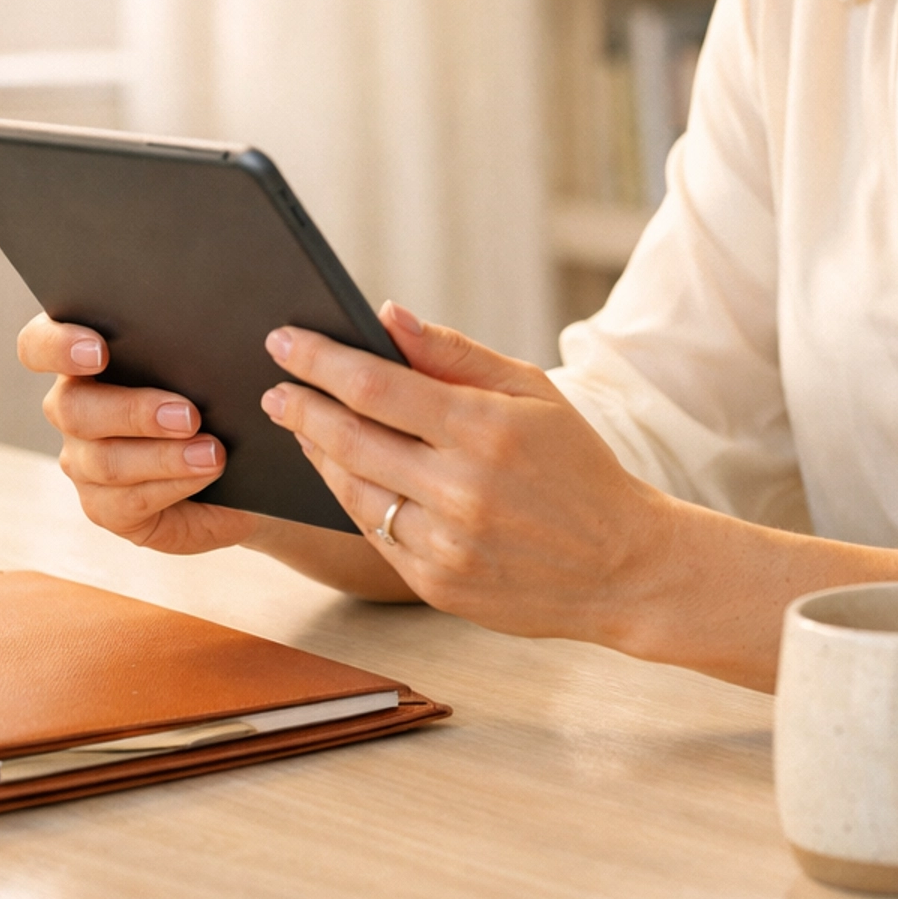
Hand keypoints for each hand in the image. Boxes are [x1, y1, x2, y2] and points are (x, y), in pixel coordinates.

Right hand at [18, 315, 256, 555]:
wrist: (244, 461)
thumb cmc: (221, 395)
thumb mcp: (213, 365)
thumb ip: (198, 347)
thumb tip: (217, 346)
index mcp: (84, 358)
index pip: (39, 345)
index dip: (57, 346)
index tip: (99, 352)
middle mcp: (74, 408)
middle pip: (72, 408)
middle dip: (133, 411)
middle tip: (189, 415)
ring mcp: (83, 461)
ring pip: (104, 460)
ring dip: (164, 456)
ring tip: (212, 452)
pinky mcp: (105, 507)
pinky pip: (127, 501)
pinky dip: (172, 485)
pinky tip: (206, 473)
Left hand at [263, 304, 897, 683]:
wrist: (623, 566)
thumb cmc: (577, 465)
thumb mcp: (532, 392)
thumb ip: (454, 352)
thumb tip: (387, 315)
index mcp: (485, 430)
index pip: (376, 385)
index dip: (320, 360)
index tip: (283, 339)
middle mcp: (460, 489)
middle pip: (349, 438)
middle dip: (301, 406)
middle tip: (274, 386)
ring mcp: (445, 542)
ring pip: (352, 489)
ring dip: (318, 454)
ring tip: (302, 425)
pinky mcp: (435, 583)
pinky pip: (373, 532)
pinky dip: (351, 497)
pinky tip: (342, 472)